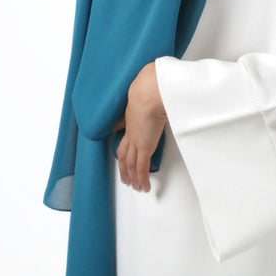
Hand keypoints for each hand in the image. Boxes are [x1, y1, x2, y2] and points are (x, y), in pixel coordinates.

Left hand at [115, 62, 166, 192]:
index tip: (122, 152)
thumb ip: (148, 92)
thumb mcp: (146, 91)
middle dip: (123, 167)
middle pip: (123, 154)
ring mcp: (137, 141)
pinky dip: (142, 179)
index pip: (124, 137)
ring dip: (132, 177)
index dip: (122, 146)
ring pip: (131, 164)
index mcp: (131, 118)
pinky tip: (144, 187)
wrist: (148, 92)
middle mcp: (131, 132)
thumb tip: (152, 88)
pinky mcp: (145, 147)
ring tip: (135, 186)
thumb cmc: (150, 88)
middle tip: (125, 177)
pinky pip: (142, 168)